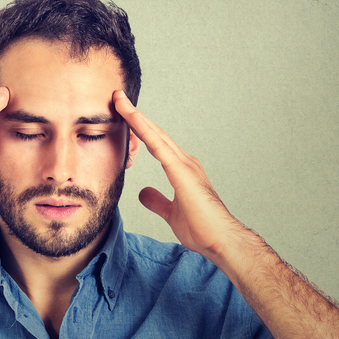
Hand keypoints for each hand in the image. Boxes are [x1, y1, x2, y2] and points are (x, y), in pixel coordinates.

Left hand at [113, 90, 238, 257]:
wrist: (221, 242)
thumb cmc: (202, 229)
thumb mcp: (171, 213)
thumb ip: (157, 201)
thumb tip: (142, 192)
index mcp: (181, 170)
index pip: (155, 143)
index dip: (139, 128)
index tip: (123, 113)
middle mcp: (184, 162)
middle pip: (155, 133)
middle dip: (135, 115)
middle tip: (117, 97)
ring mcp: (185, 165)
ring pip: (156, 135)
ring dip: (136, 117)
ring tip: (119, 100)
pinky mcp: (183, 173)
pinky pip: (159, 147)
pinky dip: (145, 131)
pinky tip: (134, 118)